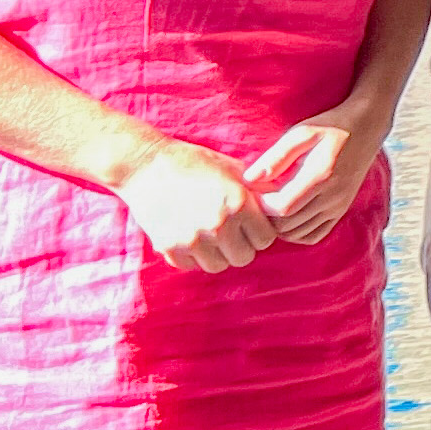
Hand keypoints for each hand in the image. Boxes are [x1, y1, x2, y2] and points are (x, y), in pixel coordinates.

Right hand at [116, 138, 278, 271]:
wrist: (145, 165)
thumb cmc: (195, 163)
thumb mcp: (233, 170)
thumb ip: (258, 192)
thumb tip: (285, 205)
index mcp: (238, 204)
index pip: (266, 239)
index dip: (261, 232)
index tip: (252, 224)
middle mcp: (218, 224)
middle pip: (245, 257)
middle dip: (242, 246)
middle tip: (233, 232)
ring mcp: (192, 239)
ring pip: (219, 265)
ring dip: (219, 254)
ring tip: (212, 236)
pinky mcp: (169, 247)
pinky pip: (192, 266)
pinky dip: (194, 257)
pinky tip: (192, 238)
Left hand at [244, 102, 391, 246]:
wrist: (366, 128)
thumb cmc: (329, 126)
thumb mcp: (301, 133)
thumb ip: (276, 157)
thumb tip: (249, 179)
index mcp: (320, 176)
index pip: (282, 207)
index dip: (261, 205)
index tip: (255, 190)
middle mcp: (332, 196)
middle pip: (287, 225)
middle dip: (266, 216)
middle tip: (260, 198)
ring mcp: (338, 206)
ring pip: (298, 234)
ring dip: (278, 225)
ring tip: (272, 205)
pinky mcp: (340, 211)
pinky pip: (314, 236)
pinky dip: (296, 233)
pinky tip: (288, 216)